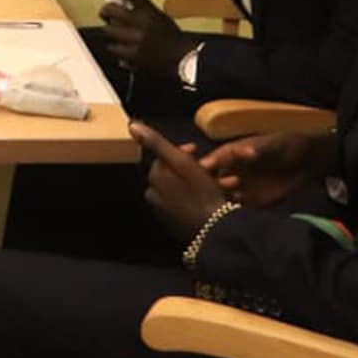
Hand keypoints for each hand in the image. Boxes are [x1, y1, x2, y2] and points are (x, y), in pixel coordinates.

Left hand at [99, 0, 194, 77]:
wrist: (182, 58)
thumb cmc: (171, 37)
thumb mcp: (158, 16)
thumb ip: (141, 8)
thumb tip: (122, 0)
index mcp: (150, 12)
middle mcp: (142, 24)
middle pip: (112, 10)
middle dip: (105, 11)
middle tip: (105, 13)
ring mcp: (136, 41)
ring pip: (108, 31)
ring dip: (109, 31)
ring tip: (115, 33)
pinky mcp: (133, 57)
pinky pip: (113, 49)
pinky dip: (115, 48)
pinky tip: (121, 47)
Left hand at [129, 122, 227, 241]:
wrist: (216, 231)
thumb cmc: (202, 193)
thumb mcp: (182, 162)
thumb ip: (157, 143)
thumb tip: (132, 126)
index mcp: (155, 179)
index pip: (164, 158)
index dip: (182, 152)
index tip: (197, 151)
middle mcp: (155, 197)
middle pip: (174, 174)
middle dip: (194, 169)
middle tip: (213, 168)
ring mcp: (166, 214)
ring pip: (183, 190)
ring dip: (202, 184)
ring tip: (225, 184)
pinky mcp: (178, 226)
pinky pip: (187, 206)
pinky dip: (199, 199)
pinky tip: (217, 198)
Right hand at [198, 130, 335, 208]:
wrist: (306, 163)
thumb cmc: (284, 146)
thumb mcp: (270, 146)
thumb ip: (255, 151)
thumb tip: (241, 153)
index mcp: (230, 154)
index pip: (211, 161)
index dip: (202, 167)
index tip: (202, 173)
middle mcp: (230, 172)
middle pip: (210, 182)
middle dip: (209, 188)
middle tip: (215, 192)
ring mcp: (239, 188)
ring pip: (220, 197)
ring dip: (220, 202)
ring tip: (225, 204)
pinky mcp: (251, 202)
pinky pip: (236, 209)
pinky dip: (233, 213)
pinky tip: (236, 215)